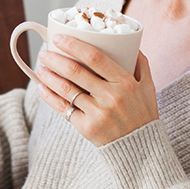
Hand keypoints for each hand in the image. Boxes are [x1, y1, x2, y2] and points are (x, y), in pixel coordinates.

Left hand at [36, 34, 158, 146]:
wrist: (142, 150)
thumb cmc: (143, 115)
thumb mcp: (148, 87)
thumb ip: (140, 63)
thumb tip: (130, 43)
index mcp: (125, 82)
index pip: (95, 57)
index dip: (74, 45)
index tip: (59, 38)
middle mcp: (111, 96)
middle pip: (75, 72)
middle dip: (55, 60)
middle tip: (44, 53)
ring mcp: (98, 113)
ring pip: (66, 90)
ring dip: (49, 77)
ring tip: (41, 69)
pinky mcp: (87, 128)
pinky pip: (63, 109)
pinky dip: (50, 97)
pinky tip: (43, 88)